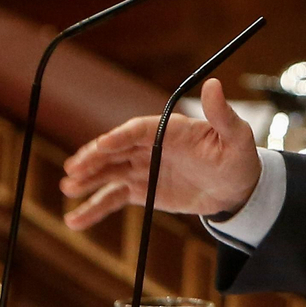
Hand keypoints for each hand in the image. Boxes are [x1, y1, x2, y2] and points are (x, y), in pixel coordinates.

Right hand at [60, 78, 261, 230]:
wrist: (236, 189)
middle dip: (94, 158)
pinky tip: (74, 221)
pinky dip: (94, 208)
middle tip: (73, 170)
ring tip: (67, 190)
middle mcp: (151, 146)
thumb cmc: (238, 158)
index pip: (139, 130)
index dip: (120, 137)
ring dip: (87, 180)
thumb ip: (222, 115)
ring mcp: (142, 167)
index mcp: (170, 129)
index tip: (102, 146)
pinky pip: (112, 197)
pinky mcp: (140, 189)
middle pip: (116, 149)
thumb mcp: (237, 138)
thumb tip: (214, 84)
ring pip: (108, 172)